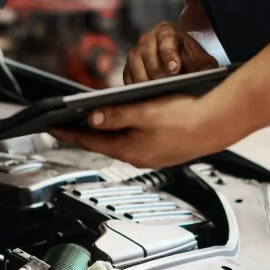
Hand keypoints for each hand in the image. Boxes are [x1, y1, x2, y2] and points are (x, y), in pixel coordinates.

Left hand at [48, 94, 225, 168]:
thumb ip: (115, 116)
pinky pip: (135, 140)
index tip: (50, 126)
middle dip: (82, 132)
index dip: (67, 132)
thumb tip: (90, 118)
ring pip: (119, 142)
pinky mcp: (163, 149)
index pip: (90, 141)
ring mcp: (151, 155)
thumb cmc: (186, 116)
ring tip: (86, 120)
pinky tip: (121, 121)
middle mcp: (138, 157)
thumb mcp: (144, 111)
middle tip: (62, 123)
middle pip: (102, 143)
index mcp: (130, 150)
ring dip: (103, 131)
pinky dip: (122, 131)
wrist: (219, 123)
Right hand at [124, 22, 218, 83]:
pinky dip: (134, 84)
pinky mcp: (129, 66)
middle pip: (146, 50)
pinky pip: (127, 74)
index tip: (174, 68)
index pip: (166, 39)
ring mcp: (137, 51)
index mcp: (168, 31)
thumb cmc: (192, 62)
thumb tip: (207, 74)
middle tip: (163, 82)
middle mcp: (149, 38)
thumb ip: (205, 66)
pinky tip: (144, 94)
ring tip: (154, 91)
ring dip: (143, 77)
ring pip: (134, 62)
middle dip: (155, 68)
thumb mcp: (202, 61)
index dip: (169, 54)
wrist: (183, 65)